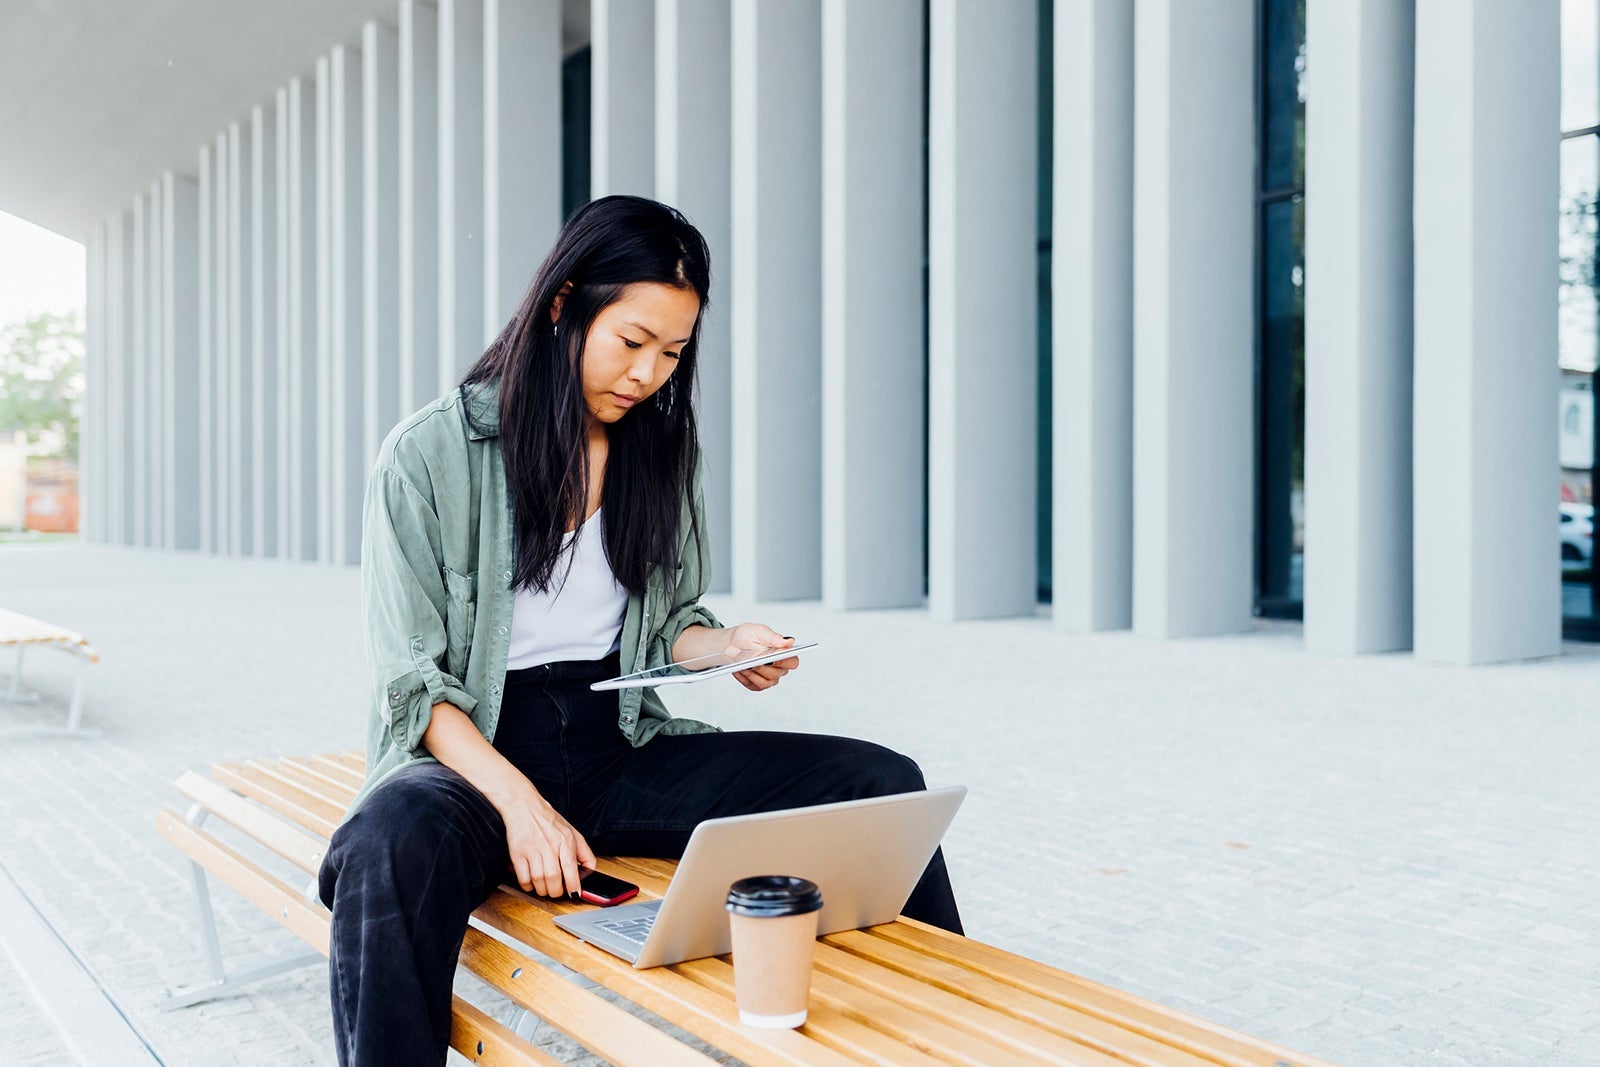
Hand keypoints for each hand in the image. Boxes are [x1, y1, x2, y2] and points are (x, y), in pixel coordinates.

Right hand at [496, 782, 596, 897]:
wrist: (524, 806)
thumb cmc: (549, 820)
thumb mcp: (572, 832)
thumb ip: (584, 852)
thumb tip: (590, 870)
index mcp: (566, 840)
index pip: (571, 869)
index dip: (573, 886)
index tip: (574, 894)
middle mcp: (550, 845)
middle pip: (553, 879)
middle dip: (556, 891)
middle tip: (556, 891)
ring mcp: (533, 849)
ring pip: (538, 881)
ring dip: (542, 890)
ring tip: (544, 887)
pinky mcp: (518, 853)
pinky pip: (523, 878)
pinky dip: (528, 886)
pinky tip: (531, 883)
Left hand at [722, 622, 798, 692]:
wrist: (731, 643)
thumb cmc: (747, 636)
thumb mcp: (760, 632)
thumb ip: (774, 637)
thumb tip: (790, 641)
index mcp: (783, 653)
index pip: (792, 662)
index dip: (784, 662)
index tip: (773, 659)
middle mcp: (779, 668)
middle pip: (776, 674)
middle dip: (762, 668)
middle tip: (752, 662)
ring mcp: (768, 678)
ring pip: (765, 682)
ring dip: (753, 674)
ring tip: (743, 665)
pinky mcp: (757, 684)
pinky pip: (753, 686)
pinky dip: (745, 678)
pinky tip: (739, 670)